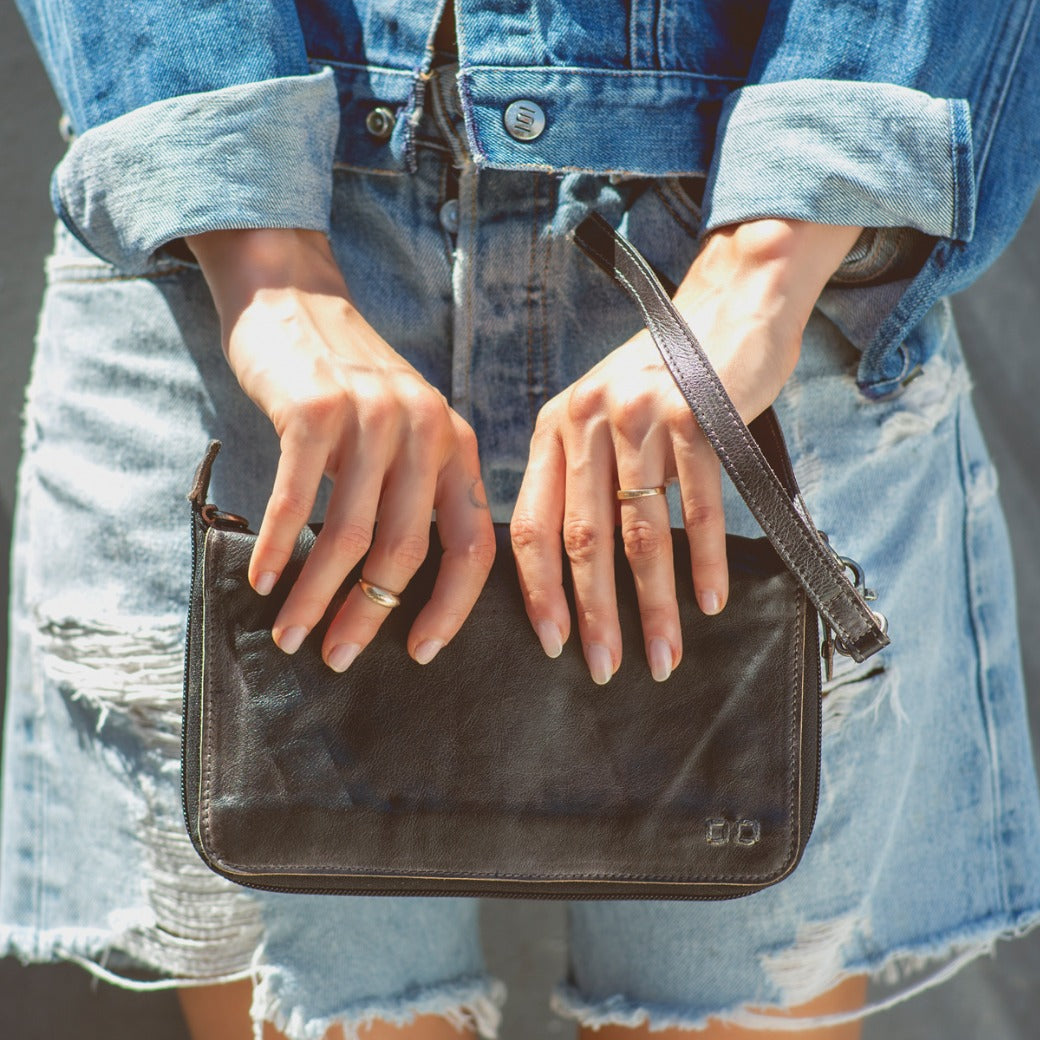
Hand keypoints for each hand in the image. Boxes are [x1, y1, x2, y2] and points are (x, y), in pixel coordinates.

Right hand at [185, 228, 495, 669]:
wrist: (295, 299)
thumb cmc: (349, 384)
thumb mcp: (407, 430)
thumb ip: (418, 492)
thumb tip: (400, 592)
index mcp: (456, 445)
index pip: (473, 545)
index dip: (451, 608)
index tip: (420, 652)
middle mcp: (426, 430)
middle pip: (407, 551)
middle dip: (370, 615)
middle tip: (337, 656)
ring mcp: (372, 417)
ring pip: (350, 535)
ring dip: (317, 596)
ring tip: (292, 634)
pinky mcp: (316, 408)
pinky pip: (297, 500)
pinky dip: (279, 549)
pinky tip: (263, 581)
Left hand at [511, 219, 863, 683]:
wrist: (727, 307)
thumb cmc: (664, 376)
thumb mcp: (602, 414)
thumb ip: (583, 474)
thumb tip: (573, 568)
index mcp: (554, 429)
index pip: (532, 526)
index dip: (540, 591)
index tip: (552, 643)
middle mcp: (586, 421)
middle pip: (584, 540)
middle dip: (595, 614)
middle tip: (605, 669)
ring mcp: (640, 416)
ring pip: (642, 533)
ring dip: (653, 604)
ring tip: (664, 655)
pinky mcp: (695, 414)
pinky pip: (699, 506)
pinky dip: (704, 560)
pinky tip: (708, 602)